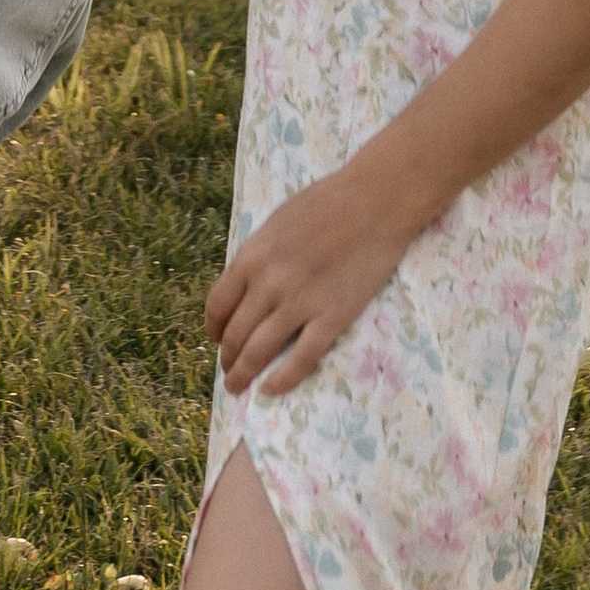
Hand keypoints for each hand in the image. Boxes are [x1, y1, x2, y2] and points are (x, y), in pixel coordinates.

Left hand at [205, 161, 415, 397]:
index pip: (217, 306)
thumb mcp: (277, 223)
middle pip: (235, 335)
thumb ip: (257, 257)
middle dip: (228, 359)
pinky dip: (281, 380)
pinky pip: (301, 360)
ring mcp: (300, 303)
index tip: (218, 340)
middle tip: (229, 370)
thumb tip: (243, 290)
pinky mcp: (332, 318)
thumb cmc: (327, 203)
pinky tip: (271, 389)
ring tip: (240, 387)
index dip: (214, 330)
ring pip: (260, 352)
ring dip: (244, 374)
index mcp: (252, 256)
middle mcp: (269, 283)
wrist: (375, 200)